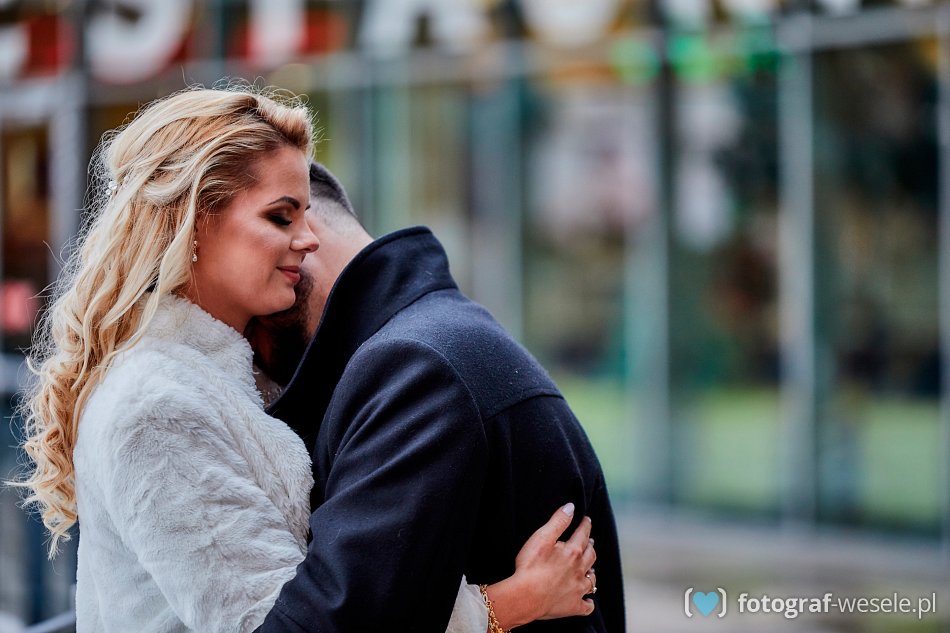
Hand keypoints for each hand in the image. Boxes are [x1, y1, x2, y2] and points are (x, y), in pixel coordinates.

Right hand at [486, 503, 596, 627]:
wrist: (525, 596)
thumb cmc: (530, 565)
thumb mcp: (542, 537)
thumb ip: (558, 521)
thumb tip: (571, 507)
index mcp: (572, 552)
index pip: (583, 534)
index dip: (585, 526)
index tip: (587, 520)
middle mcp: (579, 569)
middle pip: (590, 555)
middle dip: (590, 546)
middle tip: (589, 542)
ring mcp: (578, 589)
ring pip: (592, 579)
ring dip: (592, 571)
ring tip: (590, 568)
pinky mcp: (573, 606)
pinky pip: (587, 606)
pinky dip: (589, 602)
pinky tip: (588, 600)